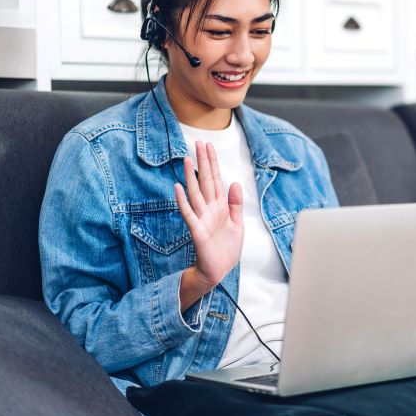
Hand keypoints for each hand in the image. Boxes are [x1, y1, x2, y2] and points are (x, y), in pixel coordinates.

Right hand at [175, 141, 243, 291]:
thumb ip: (236, 204)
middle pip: (205, 181)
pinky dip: (183, 201)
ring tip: (187, 160)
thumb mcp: (237, 224)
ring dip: (191, 177)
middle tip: (198, 144)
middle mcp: (209, 210)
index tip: (208, 146)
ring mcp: (202, 219)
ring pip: (195, 193)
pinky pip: (189, 214)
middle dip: (203, 163)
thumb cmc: (225, 249)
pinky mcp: (197, 231)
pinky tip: (178, 188)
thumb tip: (235, 183)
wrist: (219, 271)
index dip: (212, 163)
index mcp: (220, 207)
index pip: (215, 180)